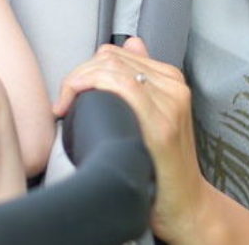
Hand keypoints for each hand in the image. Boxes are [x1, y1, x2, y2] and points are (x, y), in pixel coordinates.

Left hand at [54, 37, 205, 240]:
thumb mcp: (154, 113)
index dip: (84, 67)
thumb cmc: (161, 163)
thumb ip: (142, 77)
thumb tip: (132, 43)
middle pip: (109, 58)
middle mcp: (173, 86)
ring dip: (77, 81)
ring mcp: (170, 102)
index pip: (115, 53)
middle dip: (77, 74)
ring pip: (110, 67)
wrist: (185, 204)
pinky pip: (120, 84)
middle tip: (64, 99)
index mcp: (170, 79)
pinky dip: (88, 85)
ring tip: (66, 103)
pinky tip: (74, 102)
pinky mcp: (162, 122)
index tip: (70, 90)